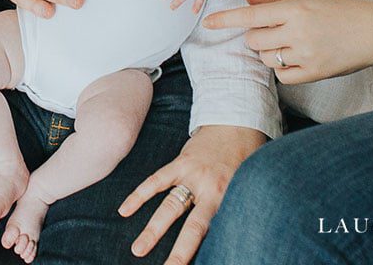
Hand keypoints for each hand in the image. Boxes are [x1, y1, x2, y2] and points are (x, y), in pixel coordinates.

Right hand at [118, 125, 265, 263]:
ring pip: (169, 207)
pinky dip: (139, 195)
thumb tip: (227, 235)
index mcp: (230, 198)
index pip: (215, 232)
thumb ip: (234, 206)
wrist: (238, 121)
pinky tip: (124, 210)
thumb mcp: (248, 185)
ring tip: (137, 250)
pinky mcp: (180, 162)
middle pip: (192, 227)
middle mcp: (211, 189)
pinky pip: (156, 181)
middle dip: (179, 251)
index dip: (203, 252)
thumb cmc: (247, 157)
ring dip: (152, 230)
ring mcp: (193, 175)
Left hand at [202, 0, 372, 82]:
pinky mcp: (315, 73)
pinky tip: (295, 58)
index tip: (207, 22)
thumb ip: (276, 3)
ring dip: (269, 52)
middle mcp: (298, 32)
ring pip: (266, 58)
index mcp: (296, 9)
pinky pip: (283, 75)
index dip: (226, 19)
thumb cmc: (342, 10)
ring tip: (289, 43)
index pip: (251, 15)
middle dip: (256, 36)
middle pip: (254, 40)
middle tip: (273, 31)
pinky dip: (283, 68)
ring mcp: (307, 54)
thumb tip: (248, 1)